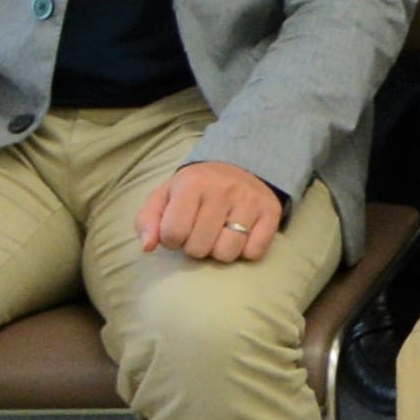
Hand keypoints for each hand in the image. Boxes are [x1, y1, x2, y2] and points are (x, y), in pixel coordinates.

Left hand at [136, 159, 287, 263]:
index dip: (171, 240)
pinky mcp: (271, 212)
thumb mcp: (165, 196)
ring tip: (218, 235)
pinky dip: (245, 251)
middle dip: (195, 247)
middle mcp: (223, 189)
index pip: (173, 234)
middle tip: (200, 233)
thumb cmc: (196, 189)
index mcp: (193, 183)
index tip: (178, 231)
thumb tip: (148, 247)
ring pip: (227, 253)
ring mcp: (250, 201)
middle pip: (199, 248)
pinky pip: (254, 252)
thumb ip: (147, 220)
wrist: (241, 165)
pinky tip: (240, 236)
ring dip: (219, 251)